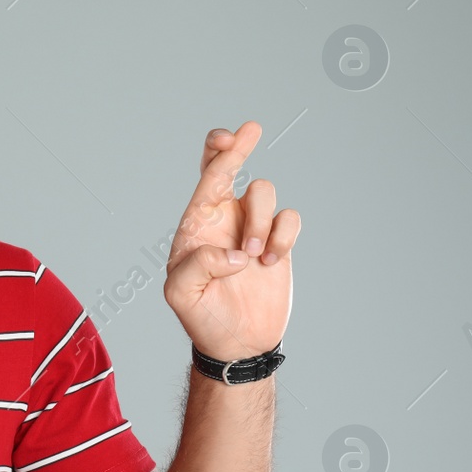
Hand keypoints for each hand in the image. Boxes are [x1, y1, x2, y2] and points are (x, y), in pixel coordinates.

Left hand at [163, 121, 300, 360]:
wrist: (236, 342)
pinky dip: (284, 237)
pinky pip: (290, 219)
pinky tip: (270, 262)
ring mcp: (253, 229)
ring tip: (252, 258)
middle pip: (230, 168)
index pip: (205, 180)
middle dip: (238, 146)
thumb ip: (195, 266)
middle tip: (251, 129)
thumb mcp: (181, 293)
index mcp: (196, 224)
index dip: (217, 154)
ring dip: (261, 223)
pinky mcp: (278, 243)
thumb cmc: (202, 316)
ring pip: (264, 195)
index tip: (229, 140)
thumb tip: (233, 251)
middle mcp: (223, 219)